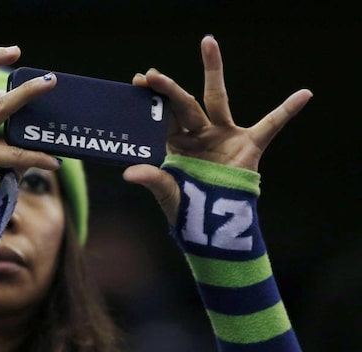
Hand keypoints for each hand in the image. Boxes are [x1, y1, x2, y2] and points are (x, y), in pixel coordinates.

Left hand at [123, 35, 312, 224]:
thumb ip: (153, 179)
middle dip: (169, 89)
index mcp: (177, 143)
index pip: (163, 117)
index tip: (138, 82)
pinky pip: (271, 125)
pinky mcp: (249, 146)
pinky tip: (303, 94)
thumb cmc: (187, 208)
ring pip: (217, 99)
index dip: (152, 101)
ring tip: (208, 42)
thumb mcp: (168, 193)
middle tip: (152, 74)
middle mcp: (198, 134)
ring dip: (213, 71)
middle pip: (184, 104)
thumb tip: (129, 173)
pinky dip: (287, 111)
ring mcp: (223, 136)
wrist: (214, 226)